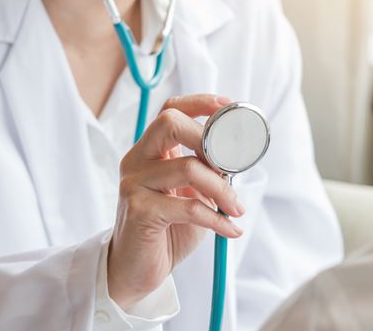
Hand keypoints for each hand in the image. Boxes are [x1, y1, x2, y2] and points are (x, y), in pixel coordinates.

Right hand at [107, 94, 245, 308]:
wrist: (136, 269)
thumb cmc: (167, 230)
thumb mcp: (192, 195)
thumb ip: (208, 174)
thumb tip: (238, 159)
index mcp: (150, 152)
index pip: (170, 110)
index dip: (199, 102)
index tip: (229, 106)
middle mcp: (137, 161)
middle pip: (170, 123)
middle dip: (209, 140)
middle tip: (230, 167)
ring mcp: (134, 184)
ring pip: (188, 167)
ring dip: (222, 188)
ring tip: (236, 209)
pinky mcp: (139, 211)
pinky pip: (189, 207)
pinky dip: (216, 218)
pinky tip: (229, 229)